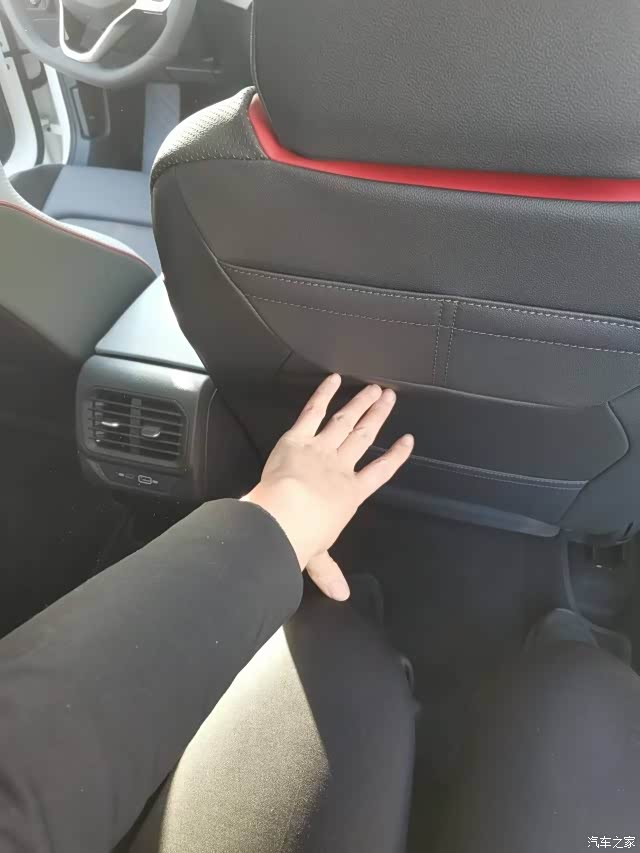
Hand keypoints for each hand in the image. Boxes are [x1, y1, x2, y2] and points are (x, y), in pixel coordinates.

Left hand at [242, 374, 413, 599]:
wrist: (284, 518)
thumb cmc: (303, 539)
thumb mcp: (317, 558)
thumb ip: (329, 572)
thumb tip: (341, 596)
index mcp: (350, 495)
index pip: (378, 473)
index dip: (394, 457)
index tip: (406, 441)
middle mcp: (340, 467)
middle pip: (364, 437)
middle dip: (378, 417)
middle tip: (390, 397)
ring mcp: (321, 449)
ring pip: (345, 421)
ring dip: (361, 403)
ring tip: (375, 388)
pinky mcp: (298, 438)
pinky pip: (313, 411)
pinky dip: (324, 394)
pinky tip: (334, 379)